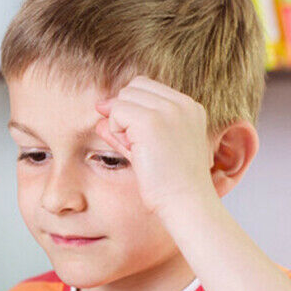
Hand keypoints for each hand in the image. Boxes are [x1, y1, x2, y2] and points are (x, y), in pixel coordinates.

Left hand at [95, 76, 216, 217]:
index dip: (132, 111)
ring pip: (124, 97)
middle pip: (134, 87)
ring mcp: (168, 110)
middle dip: (124, 113)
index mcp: (189, 108)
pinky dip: (115, 130)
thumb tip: (101, 117)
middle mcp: (182, 103)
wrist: (186, 202)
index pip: (148, 89)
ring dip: (119, 122)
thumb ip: (128, 132)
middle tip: (131, 144)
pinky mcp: (151, 121)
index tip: (135, 139)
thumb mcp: (150, 152)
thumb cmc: (170, 186)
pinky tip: (130, 149)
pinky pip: (116, 111)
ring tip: (133, 148)